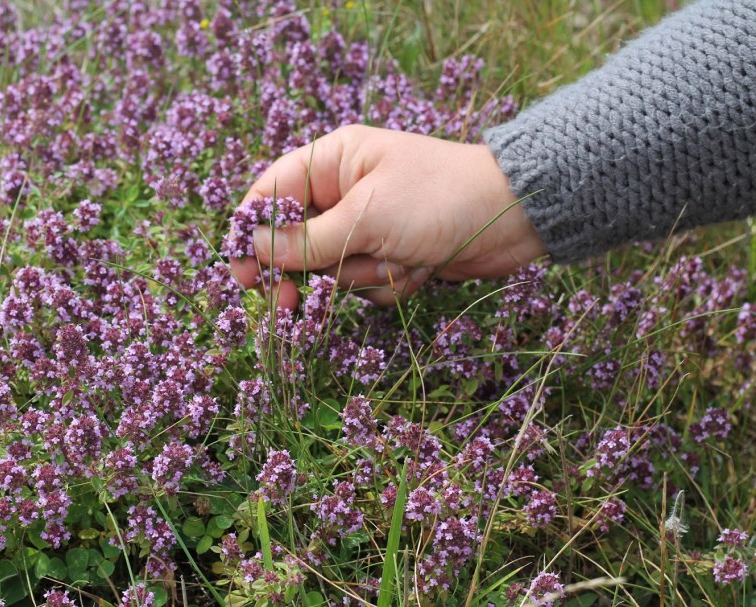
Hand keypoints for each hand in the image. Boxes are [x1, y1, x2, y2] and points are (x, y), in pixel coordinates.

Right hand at [229, 125, 546, 308]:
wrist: (514, 217)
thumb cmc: (439, 199)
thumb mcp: (367, 216)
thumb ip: (307, 240)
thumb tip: (255, 252)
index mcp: (333, 162)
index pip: (270, 196)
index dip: (250, 234)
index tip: (242, 275)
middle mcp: (345, 192)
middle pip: (294, 242)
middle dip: (303, 272)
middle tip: (289, 308)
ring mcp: (370, 226)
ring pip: (333, 270)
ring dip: (364, 275)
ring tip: (401, 259)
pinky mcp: (393, 255)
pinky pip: (368, 284)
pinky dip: (391, 283)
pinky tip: (422, 268)